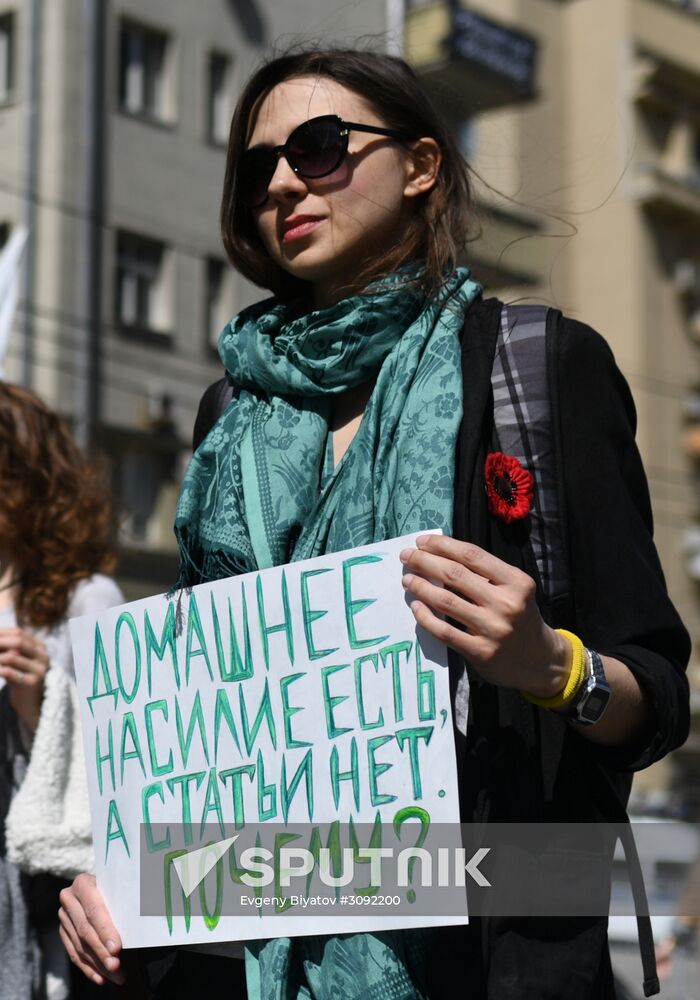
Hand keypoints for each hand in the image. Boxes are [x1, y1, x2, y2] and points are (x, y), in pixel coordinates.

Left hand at [0, 627, 48, 730]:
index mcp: (39, 646)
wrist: (32, 704)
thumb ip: (7, 650)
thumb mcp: (16, 661)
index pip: (18, 632)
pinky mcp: (31, 683)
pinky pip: (9, 672)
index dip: (1, 633)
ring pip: (11, 656)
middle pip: (17, 641)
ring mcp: (38, 669)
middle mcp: (42, 656)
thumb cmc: (20, 678)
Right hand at [58, 874, 124, 985]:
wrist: (105, 888)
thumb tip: (149, 915)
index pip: (93, 910)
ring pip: (80, 946)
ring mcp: (63, 916)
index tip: (116, 948)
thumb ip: (128, 900)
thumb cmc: (120, 888)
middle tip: (116, 967)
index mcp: (83, 883)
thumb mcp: (122, 889)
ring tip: (116, 976)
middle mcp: (68, 898)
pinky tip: (101, 978)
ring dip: (98, 964)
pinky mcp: (63, 931)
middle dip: (102, 952)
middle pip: (85, 930)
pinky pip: (74, 954)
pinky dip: (89, 968)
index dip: (105, 930)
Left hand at [400, 534, 570, 696]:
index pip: (472, 555)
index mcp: (516, 581)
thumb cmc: (520, 617)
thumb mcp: (513, 589)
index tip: (422, 542)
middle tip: (406, 557)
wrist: (540, 660)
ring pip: (446, 601)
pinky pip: (444, 631)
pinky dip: (425, 617)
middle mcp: (506, 603)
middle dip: (425, 562)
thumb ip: (485, 574)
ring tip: (407, 580)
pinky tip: (416, 606)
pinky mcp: (481, 652)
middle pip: (455, 574)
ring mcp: (493, 629)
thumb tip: (440, 554)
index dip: (443, 545)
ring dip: (421, 587)